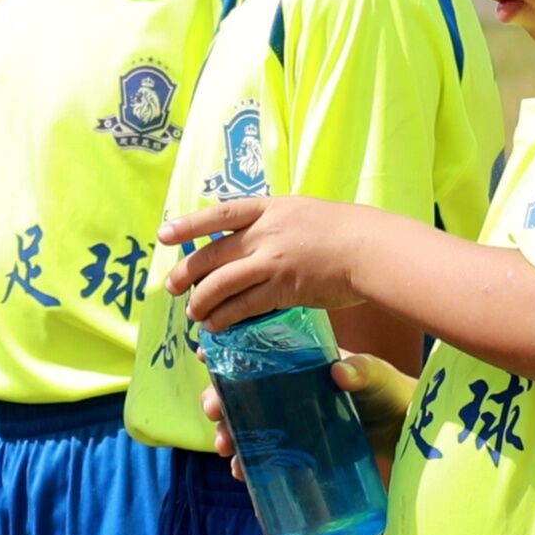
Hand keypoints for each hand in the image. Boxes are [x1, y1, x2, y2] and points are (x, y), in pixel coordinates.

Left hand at [154, 195, 359, 331]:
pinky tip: (216, 327)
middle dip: (186, 272)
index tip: (164, 234)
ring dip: (202, 301)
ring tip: (194, 315)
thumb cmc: (344, 231)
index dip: (189, 224)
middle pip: (213, 253)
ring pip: (222, 283)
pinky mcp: (283, 288)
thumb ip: (275, 223)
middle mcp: (265, 232)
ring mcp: (272, 260)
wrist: (369, 248)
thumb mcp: (303, 212)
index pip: (219, 214)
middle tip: (172, 287)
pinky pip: (244, 306)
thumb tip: (254, 239)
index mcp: (269, 208)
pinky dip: (225, 317)